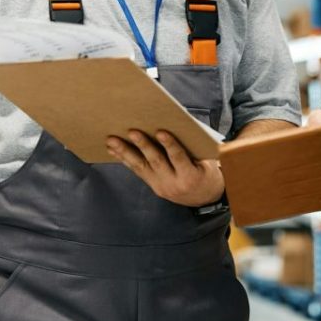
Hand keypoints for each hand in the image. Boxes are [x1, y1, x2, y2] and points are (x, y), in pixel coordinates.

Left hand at [106, 129, 224, 206]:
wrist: (204, 197)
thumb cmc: (206, 170)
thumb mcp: (207, 160)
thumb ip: (192, 145)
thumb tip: (176, 122)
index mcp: (191, 176)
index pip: (179, 158)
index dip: (170, 145)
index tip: (161, 132)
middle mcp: (174, 183)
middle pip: (156, 162)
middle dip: (143, 146)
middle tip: (131, 131)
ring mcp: (161, 186)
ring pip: (141, 167)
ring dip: (125, 152)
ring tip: (112, 140)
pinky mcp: (153, 186)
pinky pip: (137, 171)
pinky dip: (124, 159)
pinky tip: (113, 149)